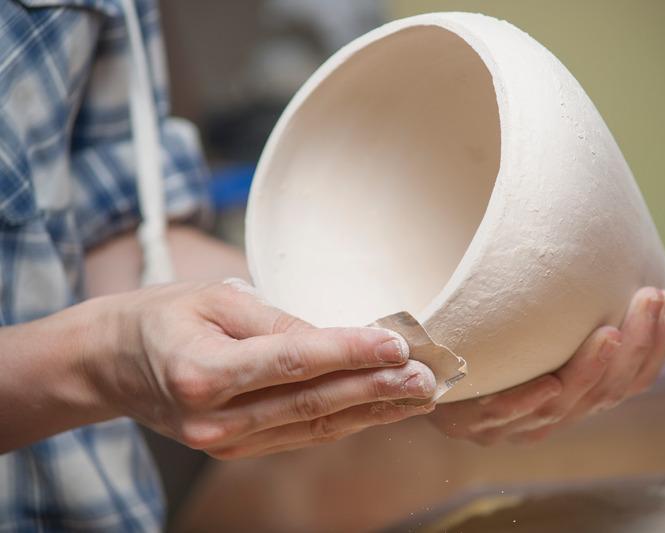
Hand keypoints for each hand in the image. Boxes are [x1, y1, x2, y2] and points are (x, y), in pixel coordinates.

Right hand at [91, 279, 436, 458]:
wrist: (112, 363)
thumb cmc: (162, 317)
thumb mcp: (213, 297)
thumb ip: (274, 320)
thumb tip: (337, 337)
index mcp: (202, 372)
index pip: (292, 361)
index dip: (349, 352)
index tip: (397, 343)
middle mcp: (214, 418)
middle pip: (312, 403)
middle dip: (376, 390)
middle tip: (426, 378)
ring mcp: (224, 442)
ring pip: (314, 427)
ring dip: (372, 412)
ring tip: (419, 396)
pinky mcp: (236, 449)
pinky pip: (300, 434)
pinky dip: (345, 421)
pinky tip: (380, 409)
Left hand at [428, 287, 664, 445]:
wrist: (423, 364)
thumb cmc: (488, 334)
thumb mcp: (537, 319)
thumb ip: (572, 308)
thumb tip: (616, 257)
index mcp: (575, 395)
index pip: (629, 379)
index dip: (653, 345)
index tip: (663, 299)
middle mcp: (550, 414)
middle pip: (606, 393)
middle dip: (633, 349)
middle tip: (647, 300)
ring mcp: (511, 424)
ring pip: (562, 407)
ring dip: (589, 372)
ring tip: (608, 333)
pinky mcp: (469, 422)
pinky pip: (501, 414)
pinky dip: (527, 401)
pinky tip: (550, 384)